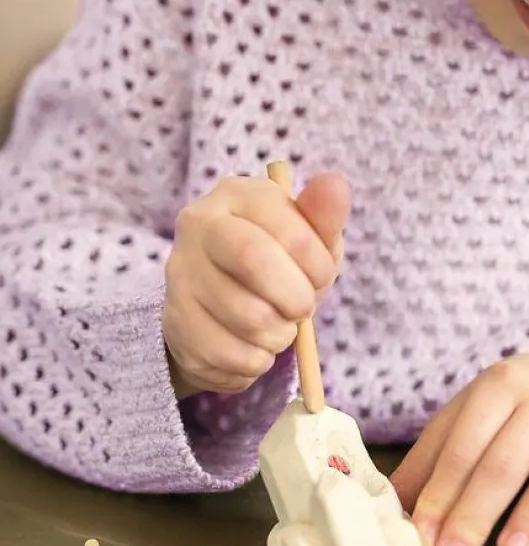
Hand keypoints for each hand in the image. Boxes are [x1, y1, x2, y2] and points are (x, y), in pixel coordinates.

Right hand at [163, 172, 349, 397]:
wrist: (225, 305)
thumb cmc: (279, 262)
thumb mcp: (308, 236)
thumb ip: (324, 214)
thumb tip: (335, 184)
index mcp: (235, 194)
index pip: (285, 226)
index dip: (316, 262)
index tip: (323, 276)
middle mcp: (198, 225)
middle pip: (254, 260)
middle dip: (296, 296)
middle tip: (303, 308)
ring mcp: (180, 274)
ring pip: (247, 317)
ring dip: (280, 334)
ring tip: (279, 326)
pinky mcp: (175, 324)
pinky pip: (232, 356)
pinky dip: (258, 360)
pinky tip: (254, 345)